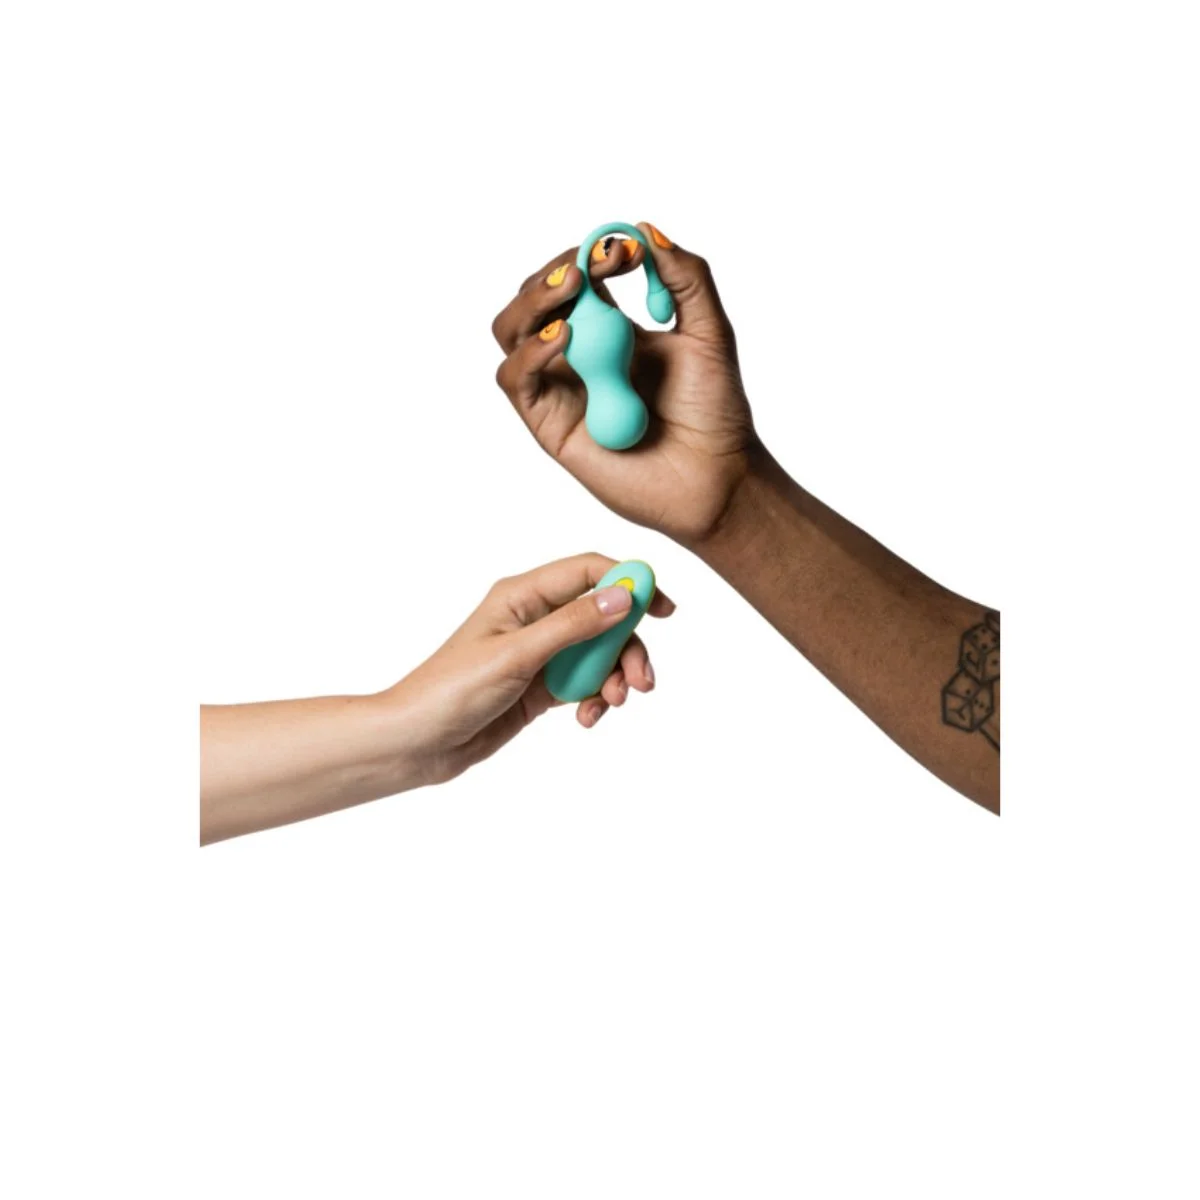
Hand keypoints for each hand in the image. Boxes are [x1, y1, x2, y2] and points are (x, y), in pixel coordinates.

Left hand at [381, 553, 674, 785]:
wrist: (417, 743)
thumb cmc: (450, 691)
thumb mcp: (516, 656)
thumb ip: (572, 626)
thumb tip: (622, 597)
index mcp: (522, 595)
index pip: (588, 572)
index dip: (630, 583)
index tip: (663, 609)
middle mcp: (535, 618)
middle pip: (604, 616)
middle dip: (628, 647)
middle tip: (642, 682)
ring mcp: (540, 653)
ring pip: (600, 653)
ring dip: (614, 677)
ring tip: (610, 705)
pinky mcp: (542, 686)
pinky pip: (586, 683)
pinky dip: (595, 698)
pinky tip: (586, 718)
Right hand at [492, 223, 759, 545]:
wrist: (717, 478)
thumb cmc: (716, 412)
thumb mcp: (711, 332)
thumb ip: (686, 279)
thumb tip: (645, 229)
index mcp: (609, 330)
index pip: (576, 277)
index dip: (588, 254)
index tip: (621, 251)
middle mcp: (577, 356)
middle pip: (532, 299)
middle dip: (551, 273)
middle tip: (585, 267)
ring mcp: (560, 390)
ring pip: (510, 332)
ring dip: (532, 301)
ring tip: (570, 290)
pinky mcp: (549, 426)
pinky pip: (517, 380)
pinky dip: (531, 351)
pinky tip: (564, 335)